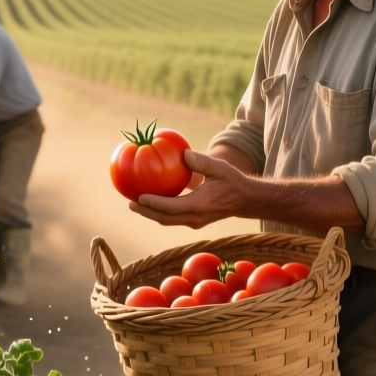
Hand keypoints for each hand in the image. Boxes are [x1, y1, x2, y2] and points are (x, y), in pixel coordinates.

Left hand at [130, 150, 258, 228]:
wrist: (245, 200)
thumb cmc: (232, 181)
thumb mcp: (220, 167)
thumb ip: (202, 161)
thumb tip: (184, 153)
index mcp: (200, 205)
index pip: (172, 207)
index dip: (154, 204)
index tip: (139, 197)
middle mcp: (195, 217)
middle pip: (165, 218)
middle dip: (146, 212)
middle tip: (130, 204)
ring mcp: (195, 221)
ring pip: (168, 221)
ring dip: (151, 214)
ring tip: (136, 205)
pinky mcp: (194, 221)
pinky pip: (173, 218)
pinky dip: (160, 212)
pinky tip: (151, 202)